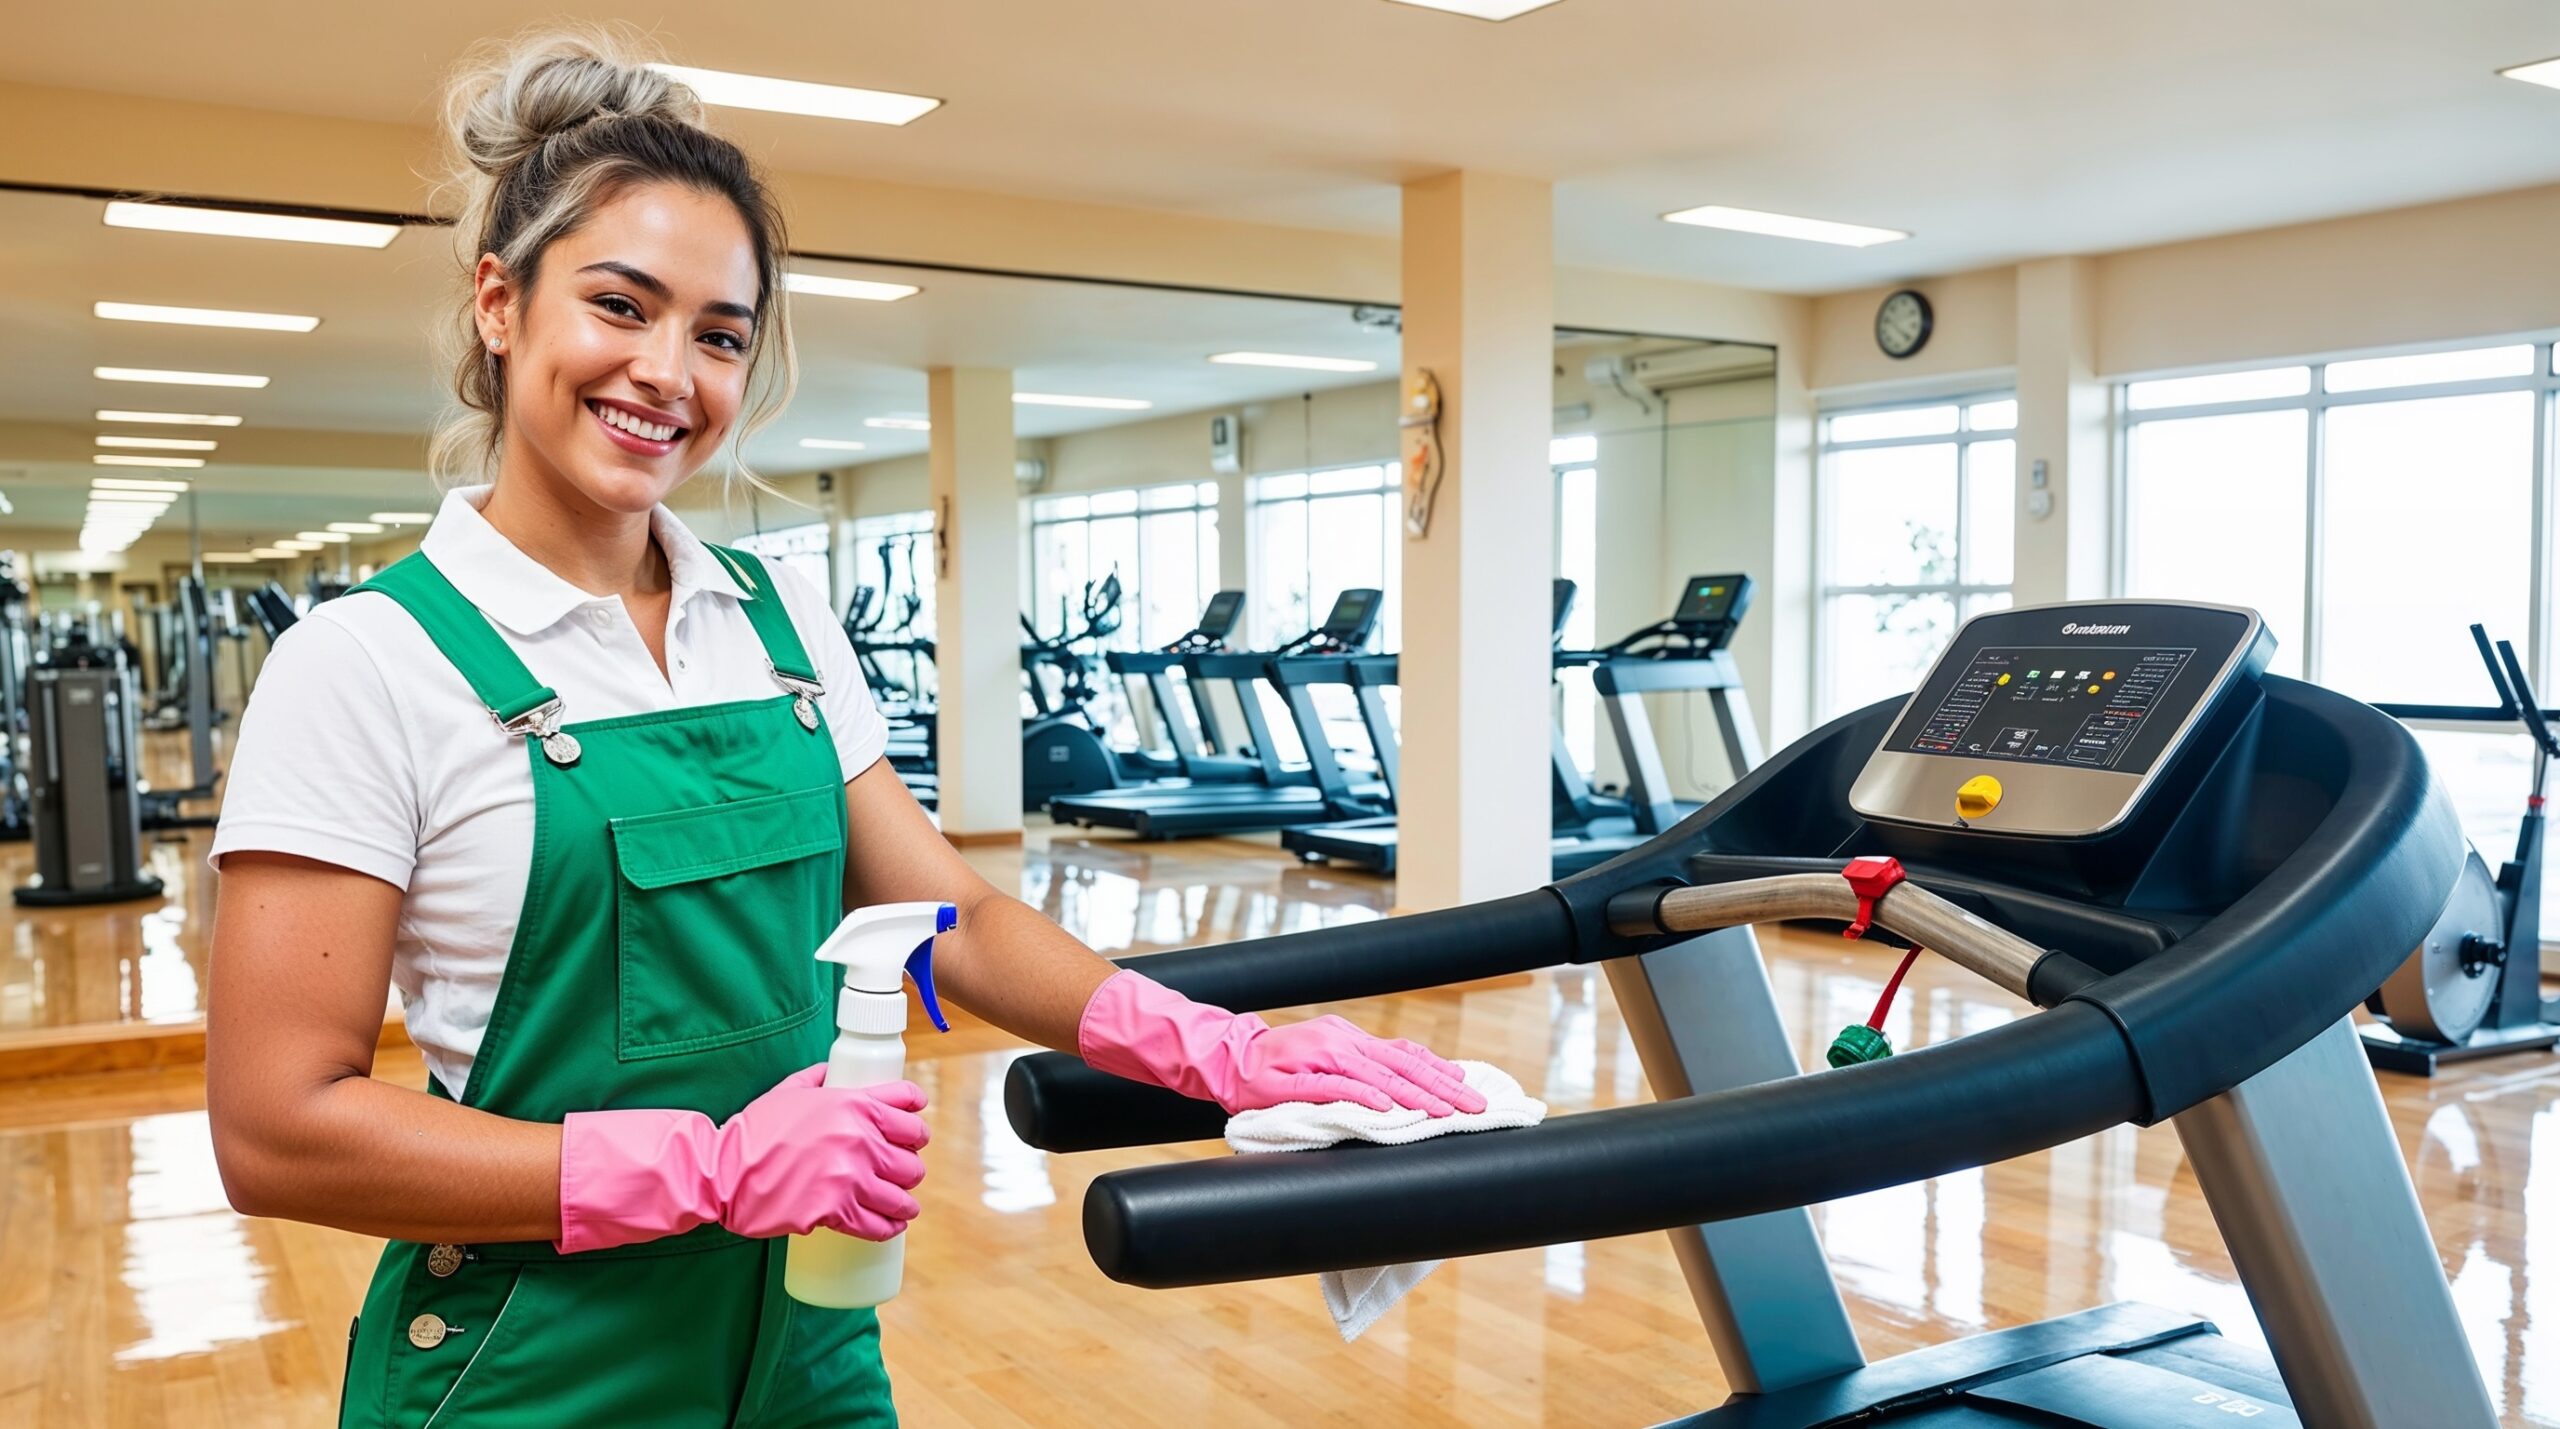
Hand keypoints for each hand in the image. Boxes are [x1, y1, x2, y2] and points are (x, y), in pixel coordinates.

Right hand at [712, 1066, 930, 1240]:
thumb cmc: (753, 1132)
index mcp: (853, 1104)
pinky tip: (890, 1226)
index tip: (915, 1136)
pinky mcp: (836, 1211)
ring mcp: (849, 1176)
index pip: (910, 1112)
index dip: (916, 1127)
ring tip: (903, 1207)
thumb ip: (816, 1079)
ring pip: (902, 1196)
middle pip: (911, 1160)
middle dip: (909, 1169)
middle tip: (901, 1176)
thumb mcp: (787, 1092)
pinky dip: (889, 1228)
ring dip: (905, 1203)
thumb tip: (832, 1071)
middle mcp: (859, 1138)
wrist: (724, 1172)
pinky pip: (879, 1225)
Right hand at [1077, 969, 1485, 1117]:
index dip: (1442, 1071)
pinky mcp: (1298, 1076)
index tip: (1474, 1091)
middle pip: (1403, 1063)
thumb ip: (1357, 1078)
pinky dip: (1364, 1096)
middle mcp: (1341, 1040)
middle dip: (1442, 1087)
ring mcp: (1320, 1054)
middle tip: (1474, 1109)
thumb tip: (1400, 1097)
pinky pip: (1337, 1086)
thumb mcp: (1323, 1068)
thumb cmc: (1276, 1072)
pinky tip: (1387, 1108)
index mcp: (1350, 1040)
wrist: (1224, 1059)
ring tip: (1443, 1113)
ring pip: (1379, 1074)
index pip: (1407, 1053)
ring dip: (1414, 1095)